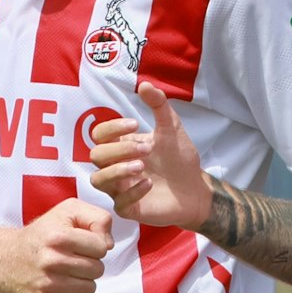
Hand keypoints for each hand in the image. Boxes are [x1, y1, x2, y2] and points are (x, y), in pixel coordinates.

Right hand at [2, 197, 113, 292]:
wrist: (4, 259)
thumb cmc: (42, 234)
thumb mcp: (68, 211)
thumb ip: (98, 218)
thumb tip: (108, 245)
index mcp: (58, 236)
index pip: (101, 247)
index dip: (95, 245)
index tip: (81, 245)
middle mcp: (51, 261)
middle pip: (97, 270)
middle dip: (90, 264)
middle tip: (73, 260)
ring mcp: (46, 285)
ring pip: (90, 289)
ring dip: (83, 282)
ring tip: (67, 273)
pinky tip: (60, 288)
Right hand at [89, 82, 214, 229]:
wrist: (196, 189)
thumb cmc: (180, 159)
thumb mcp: (172, 128)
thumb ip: (159, 106)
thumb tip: (144, 84)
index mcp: (122, 146)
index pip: (99, 134)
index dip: (111, 128)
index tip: (135, 124)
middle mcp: (116, 166)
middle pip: (95, 156)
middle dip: (119, 150)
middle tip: (147, 149)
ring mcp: (120, 188)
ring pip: (98, 180)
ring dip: (117, 170)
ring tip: (142, 166)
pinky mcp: (130, 208)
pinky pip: (119, 203)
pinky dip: (132, 192)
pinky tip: (149, 183)